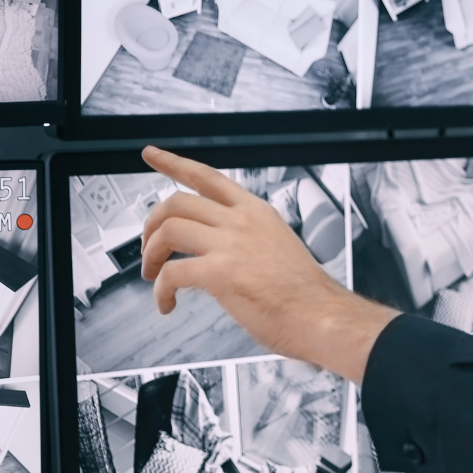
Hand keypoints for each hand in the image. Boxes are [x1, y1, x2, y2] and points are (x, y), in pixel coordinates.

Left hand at [139, 147, 395, 382]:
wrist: (322, 318)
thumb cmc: (306, 295)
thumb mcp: (280, 248)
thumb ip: (249, 240)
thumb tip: (222, 251)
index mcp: (257, 213)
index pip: (207, 176)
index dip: (173, 163)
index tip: (152, 155)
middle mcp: (242, 222)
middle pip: (177, 201)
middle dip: (151, 224)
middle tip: (149, 246)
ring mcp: (232, 245)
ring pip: (168, 230)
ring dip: (150, 254)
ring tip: (153, 275)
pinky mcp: (221, 273)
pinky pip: (171, 274)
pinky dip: (161, 291)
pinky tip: (167, 303)